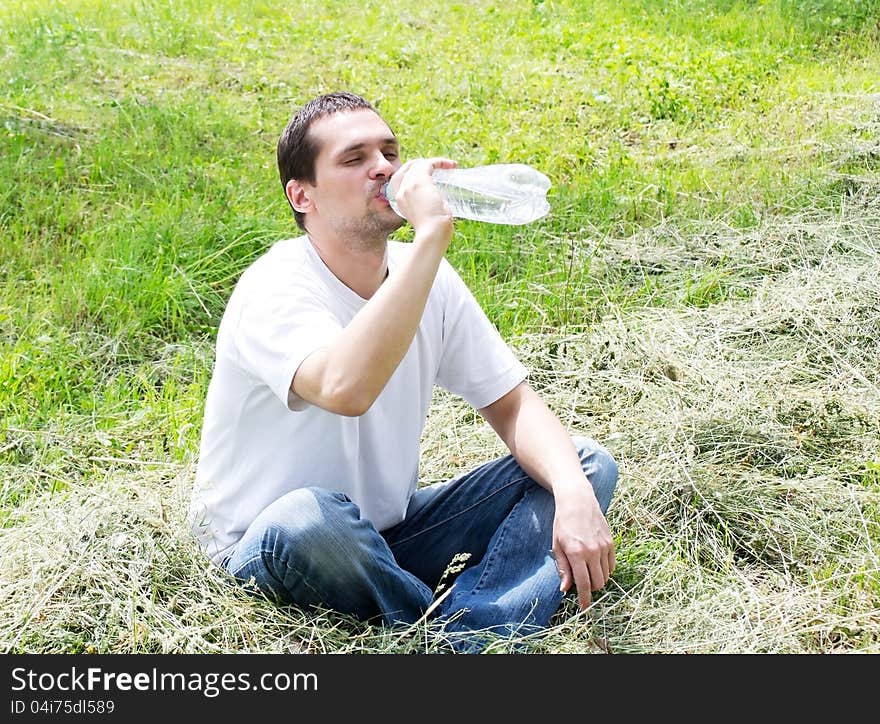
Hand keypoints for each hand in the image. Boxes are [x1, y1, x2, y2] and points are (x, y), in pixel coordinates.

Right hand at [387, 157, 456, 236]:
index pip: (399, 179)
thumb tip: (440, 204)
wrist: (432, 234)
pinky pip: (429, 163)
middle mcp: (400, 192)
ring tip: (448, 165)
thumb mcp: (426, 217)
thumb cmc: (434, 231)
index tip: (428, 174)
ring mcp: (408, 185)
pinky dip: (441, 162)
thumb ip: (426, 208)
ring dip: (434, 162)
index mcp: (399, 201)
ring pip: (418, 164)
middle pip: (407, 168)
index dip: (412, 173)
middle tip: (438, 166)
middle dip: (422, 164)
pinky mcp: (419, 181)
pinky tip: (452, 165)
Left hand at [551, 484, 615, 609]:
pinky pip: (612, 565)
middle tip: (582, 584)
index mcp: (576, 553)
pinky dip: (605, 569)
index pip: (583, 584)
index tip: (584, 608)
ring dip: (598, 579)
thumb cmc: (563, 524)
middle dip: (591, 589)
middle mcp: (592, 552)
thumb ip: (563, 568)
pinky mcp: (611, 542)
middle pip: (598, 583)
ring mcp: (604, 547)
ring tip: (588, 572)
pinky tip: (596, 564)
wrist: (578, 502)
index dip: (584, 599)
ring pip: (606, 576)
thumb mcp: (557, 546)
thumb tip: (565, 589)